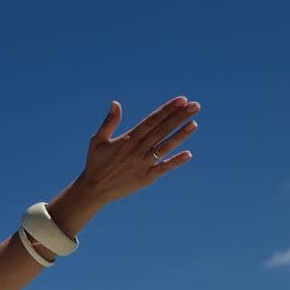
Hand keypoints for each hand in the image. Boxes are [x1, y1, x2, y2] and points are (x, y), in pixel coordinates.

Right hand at [77, 95, 199, 201]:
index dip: (167, 109)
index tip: (181, 100)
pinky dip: (174, 161)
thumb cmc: (96, 163)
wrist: (94, 189)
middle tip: (195, 105)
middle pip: (162, 130)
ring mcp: (143, 164)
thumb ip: (109, 122)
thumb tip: (115, 103)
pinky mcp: (146, 178)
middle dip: (179, 117)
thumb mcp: (98, 140)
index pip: (152, 120)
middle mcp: (137, 150)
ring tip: (194, 123)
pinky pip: (163, 168)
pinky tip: (188, 154)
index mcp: (127, 139)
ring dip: (180, 135)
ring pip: (165, 147)